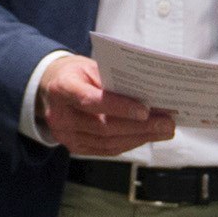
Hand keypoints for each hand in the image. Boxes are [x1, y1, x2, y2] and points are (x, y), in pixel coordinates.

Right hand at [37, 55, 176, 156]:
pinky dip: (129, 143)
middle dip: (139, 127)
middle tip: (167, 123)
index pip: (91, 101)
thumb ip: (114, 80)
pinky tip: (146, 136)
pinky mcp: (74, 147)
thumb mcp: (91, 66)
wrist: (50, 88)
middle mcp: (60, 115)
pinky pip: (106, 150)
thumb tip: (149, 95)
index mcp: (62, 88)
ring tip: (163, 131)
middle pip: (103, 126)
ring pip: (107, 142)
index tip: (146, 110)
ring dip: (140, 138)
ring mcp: (65, 135)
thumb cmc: (76, 74)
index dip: (119, 107)